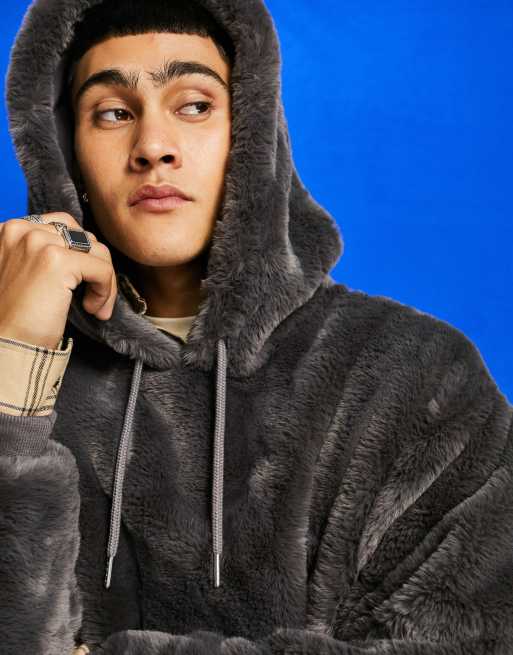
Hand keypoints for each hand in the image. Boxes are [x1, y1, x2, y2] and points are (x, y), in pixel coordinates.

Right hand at [0, 212, 115, 348]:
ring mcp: (39, 242)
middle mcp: (22, 230)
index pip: (64, 226)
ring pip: (98, 251)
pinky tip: (92, 309)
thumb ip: (47, 253)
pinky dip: (106, 291)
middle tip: (94, 298)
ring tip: (95, 306)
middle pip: (85, 237)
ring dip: (105, 281)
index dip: (81, 256)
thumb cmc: (17, 316)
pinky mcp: (57, 261)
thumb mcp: (28, 272)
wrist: (5, 344)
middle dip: (97, 267)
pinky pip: (102, 269)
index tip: (82, 284)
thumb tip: (91, 247)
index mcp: (12, 230)